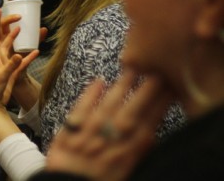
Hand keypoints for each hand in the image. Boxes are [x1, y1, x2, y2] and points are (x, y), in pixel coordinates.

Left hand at [0, 12, 45, 85]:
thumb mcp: (1, 76)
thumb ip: (11, 65)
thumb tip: (19, 54)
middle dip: (2, 23)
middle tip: (9, 12)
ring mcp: (4, 62)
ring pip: (10, 45)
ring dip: (14, 36)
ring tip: (20, 26)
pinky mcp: (11, 70)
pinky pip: (21, 60)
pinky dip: (27, 55)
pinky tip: (36, 50)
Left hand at [45, 71, 171, 180]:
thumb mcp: (126, 172)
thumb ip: (137, 154)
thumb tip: (152, 135)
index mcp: (127, 157)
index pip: (148, 126)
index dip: (160, 106)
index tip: (171, 88)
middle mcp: (110, 146)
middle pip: (131, 114)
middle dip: (145, 93)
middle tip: (157, 72)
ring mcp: (88, 139)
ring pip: (107, 109)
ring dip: (121, 88)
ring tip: (132, 69)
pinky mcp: (67, 136)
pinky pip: (79, 113)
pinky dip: (89, 96)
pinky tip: (99, 81)